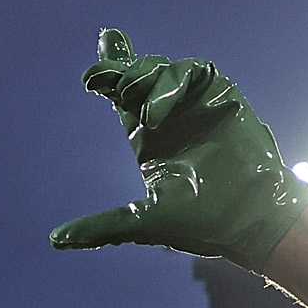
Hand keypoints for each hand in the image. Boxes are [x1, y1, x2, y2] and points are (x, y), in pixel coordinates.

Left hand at [49, 30, 307, 270]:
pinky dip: (173, 83)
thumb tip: (55, 240)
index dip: (108, 76)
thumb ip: (103, 226)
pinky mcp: (221, 97)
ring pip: (162, 71)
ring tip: (139, 109)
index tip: (90, 75)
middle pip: (138, 76)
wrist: (252, 221)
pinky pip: (193, 72)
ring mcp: (197, 105)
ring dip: (144, 81)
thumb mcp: (144, 222)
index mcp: (151, 140)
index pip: (123, 99)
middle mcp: (172, 118)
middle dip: (118, 67)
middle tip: (98, 78)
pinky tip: (160, 110)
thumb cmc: (205, 225)